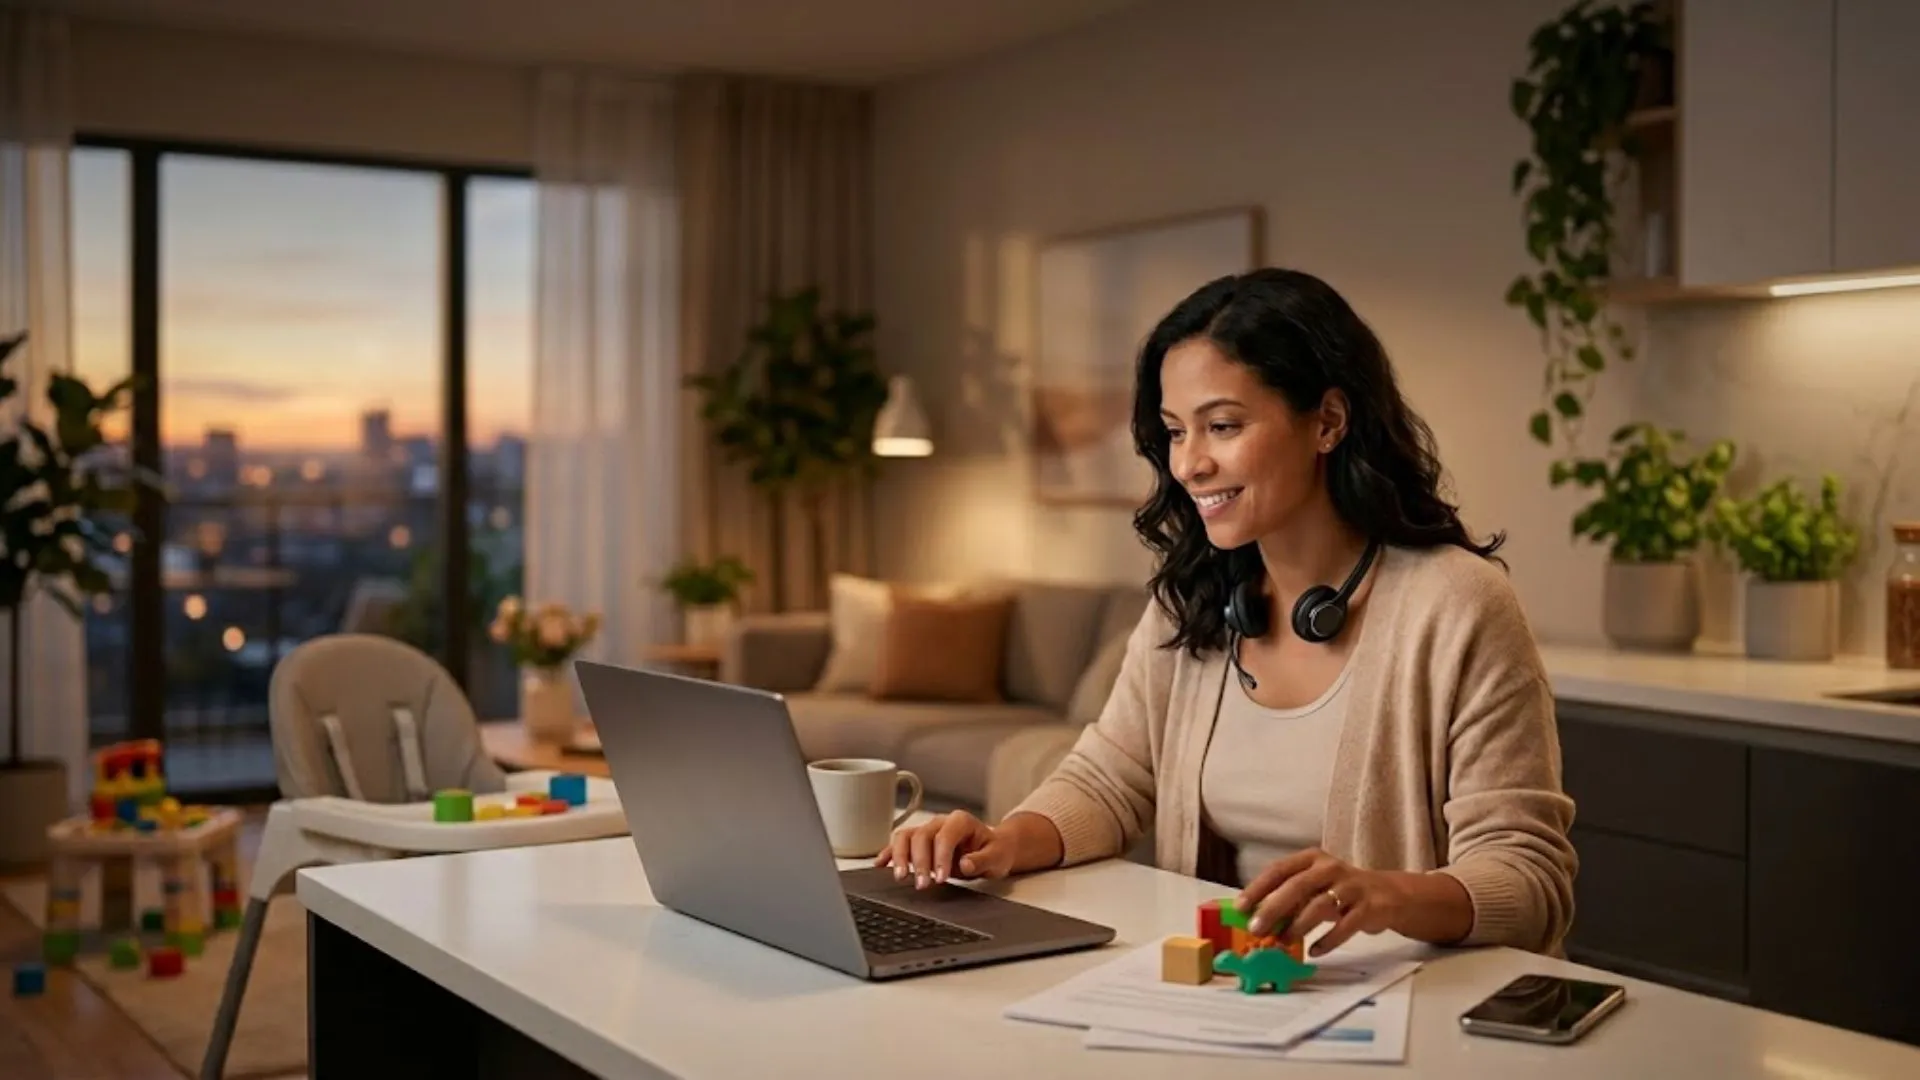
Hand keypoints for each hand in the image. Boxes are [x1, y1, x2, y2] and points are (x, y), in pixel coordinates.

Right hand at [875, 810, 1016, 887]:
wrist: (993, 848)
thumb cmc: (995, 851)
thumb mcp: (997, 858)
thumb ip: (982, 860)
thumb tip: (965, 863)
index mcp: (961, 821)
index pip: (944, 836)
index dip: (940, 857)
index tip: (940, 878)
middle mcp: (941, 822)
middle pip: (921, 836)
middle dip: (920, 862)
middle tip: (922, 885)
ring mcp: (928, 831)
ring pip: (906, 836)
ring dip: (900, 857)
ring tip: (901, 877)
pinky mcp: (919, 842)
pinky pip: (900, 843)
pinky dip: (889, 853)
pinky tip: (881, 864)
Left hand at [1236, 848, 1424, 957]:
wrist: (1389, 895)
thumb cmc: (1340, 891)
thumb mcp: (1315, 886)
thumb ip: (1289, 898)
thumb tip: (1255, 919)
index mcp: (1312, 858)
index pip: (1279, 869)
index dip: (1257, 888)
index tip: (1240, 907)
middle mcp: (1331, 868)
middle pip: (1297, 886)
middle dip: (1273, 908)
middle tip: (1256, 928)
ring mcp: (1352, 886)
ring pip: (1320, 905)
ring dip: (1298, 926)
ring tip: (1283, 942)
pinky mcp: (1369, 907)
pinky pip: (1346, 926)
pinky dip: (1328, 940)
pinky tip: (1315, 951)